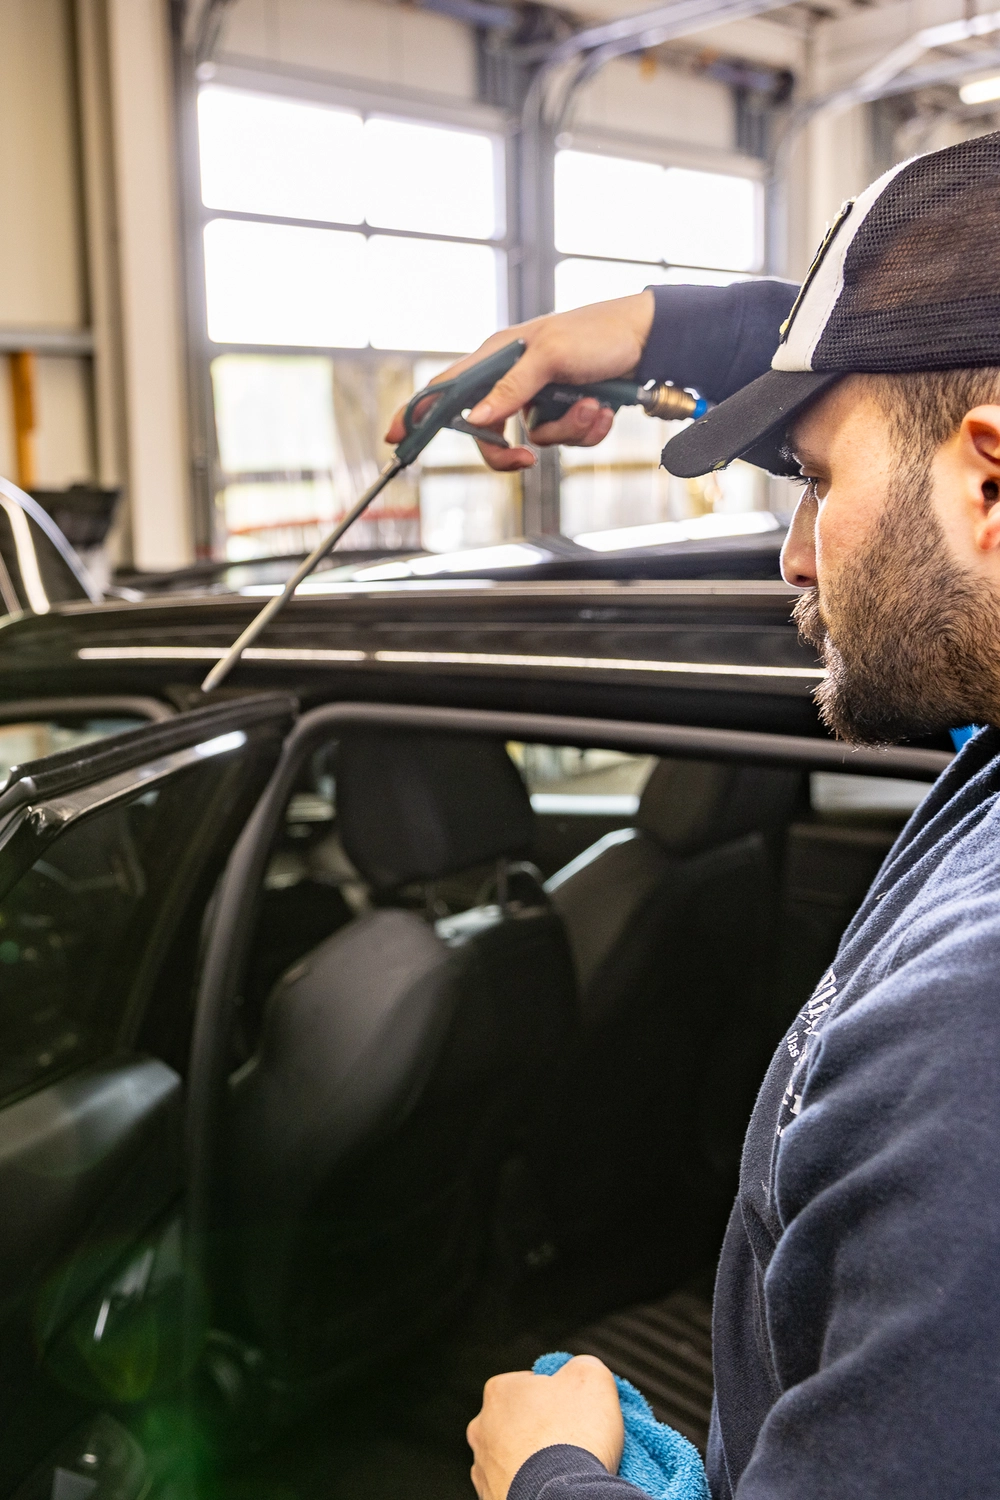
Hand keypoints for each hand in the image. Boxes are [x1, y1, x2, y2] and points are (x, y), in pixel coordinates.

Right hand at [383, 291, 655, 470]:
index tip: (395, 437)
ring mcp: (539, 397)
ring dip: (568, 430)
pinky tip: (603, 408)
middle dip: (510, 451)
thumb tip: (475, 418)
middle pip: (488, 432)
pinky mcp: (564, 410)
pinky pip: (563, 439)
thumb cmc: (598, 334)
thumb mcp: (551, 356)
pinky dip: (585, 429)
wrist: (649, 341)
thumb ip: (510, 388)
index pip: (447, 387)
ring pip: (534, 440)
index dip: (419, 413)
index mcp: (498, 357)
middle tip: (527, 460)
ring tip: (592, 404)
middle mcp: (513, 379)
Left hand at [467, 1355, 624, 1499]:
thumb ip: (582, 1365)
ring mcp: (484, 1468)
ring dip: (534, 1461)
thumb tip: (581, 1370)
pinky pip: (515, 1487)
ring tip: (564, 1469)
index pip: (530, 1384)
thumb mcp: (591, 1376)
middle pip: (519, 1421)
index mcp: (500, 1392)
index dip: (558, 1395)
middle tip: (572, 1439)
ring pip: (514, 1457)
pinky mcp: (491, 1499)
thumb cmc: (572, 1437)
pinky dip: (532, 1488)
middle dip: (542, 1429)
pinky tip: (552, 1488)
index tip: (575, 1409)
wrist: (561, 1499)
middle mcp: (483, 1428)